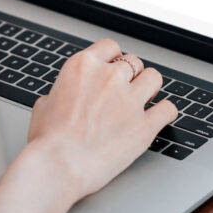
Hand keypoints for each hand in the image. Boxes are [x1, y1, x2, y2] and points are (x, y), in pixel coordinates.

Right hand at [25, 39, 177, 199]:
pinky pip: (168, 108)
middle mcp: (109, 77)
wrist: (59, 165)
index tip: (111, 69)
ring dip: (149, 87)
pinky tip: (159, 117)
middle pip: (133, 62)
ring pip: (154, 78)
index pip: (110, 47)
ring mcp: (130, 100)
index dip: (112, 59)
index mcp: (83, 66)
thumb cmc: (47, 140)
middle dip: (130, 76)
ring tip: (143, 99)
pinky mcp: (145, 125)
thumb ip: (61, 94)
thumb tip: (62, 99)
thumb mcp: (44, 105)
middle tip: (124, 91)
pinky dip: (165, 112)